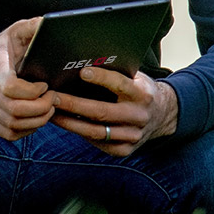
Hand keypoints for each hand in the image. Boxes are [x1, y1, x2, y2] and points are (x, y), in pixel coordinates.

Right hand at [0, 16, 49, 139]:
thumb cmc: (3, 46)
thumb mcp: (16, 31)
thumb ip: (33, 26)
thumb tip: (49, 23)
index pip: (10, 87)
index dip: (33, 91)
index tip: (45, 84)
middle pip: (15, 110)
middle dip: (41, 108)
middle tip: (53, 99)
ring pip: (13, 124)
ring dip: (37, 121)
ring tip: (48, 109)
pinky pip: (7, 133)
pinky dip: (26, 131)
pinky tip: (35, 119)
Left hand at [49, 67, 180, 156]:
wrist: (162, 115)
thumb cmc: (139, 90)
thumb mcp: (135, 78)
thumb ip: (116, 73)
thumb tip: (83, 63)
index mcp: (142, 94)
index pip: (120, 84)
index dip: (101, 78)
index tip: (82, 72)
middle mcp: (139, 116)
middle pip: (102, 112)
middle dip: (74, 105)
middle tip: (53, 97)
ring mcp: (133, 135)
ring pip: (96, 131)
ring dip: (70, 123)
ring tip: (51, 113)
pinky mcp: (126, 149)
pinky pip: (98, 143)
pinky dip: (80, 134)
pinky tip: (67, 124)